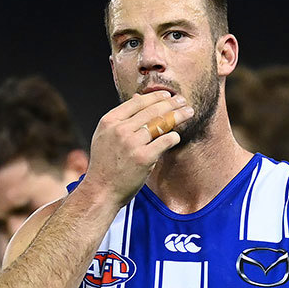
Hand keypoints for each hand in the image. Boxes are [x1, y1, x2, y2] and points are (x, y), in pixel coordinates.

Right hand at [77, 91, 192, 207]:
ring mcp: (131, 143)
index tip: (168, 96)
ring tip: (188, 113)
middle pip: (152, 110)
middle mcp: (120, 130)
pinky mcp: (143, 158)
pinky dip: (173, 137)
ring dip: (178, 116)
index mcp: (109, 121)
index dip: (155, 97)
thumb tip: (137, 98)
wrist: (101, 191)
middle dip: (171, 104)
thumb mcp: (105, 136)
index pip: (137, 102)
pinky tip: (177, 136)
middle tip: (183, 101)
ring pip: (161, 123)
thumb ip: (121, 118)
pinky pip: (165, 141)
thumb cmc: (104, 165)